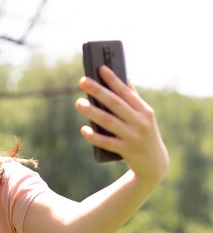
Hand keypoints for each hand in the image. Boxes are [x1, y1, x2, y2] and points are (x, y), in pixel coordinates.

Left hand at [75, 65, 168, 184]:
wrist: (154, 164)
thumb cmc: (144, 134)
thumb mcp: (144, 116)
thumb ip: (133, 99)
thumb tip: (124, 77)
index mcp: (144, 110)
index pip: (126, 92)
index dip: (113, 79)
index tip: (100, 68)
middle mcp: (140, 122)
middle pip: (115, 104)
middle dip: (99, 91)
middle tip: (83, 81)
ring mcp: (133, 136)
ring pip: (109, 122)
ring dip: (92, 112)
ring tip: (78, 103)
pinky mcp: (126, 150)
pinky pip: (106, 142)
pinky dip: (94, 136)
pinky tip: (84, 129)